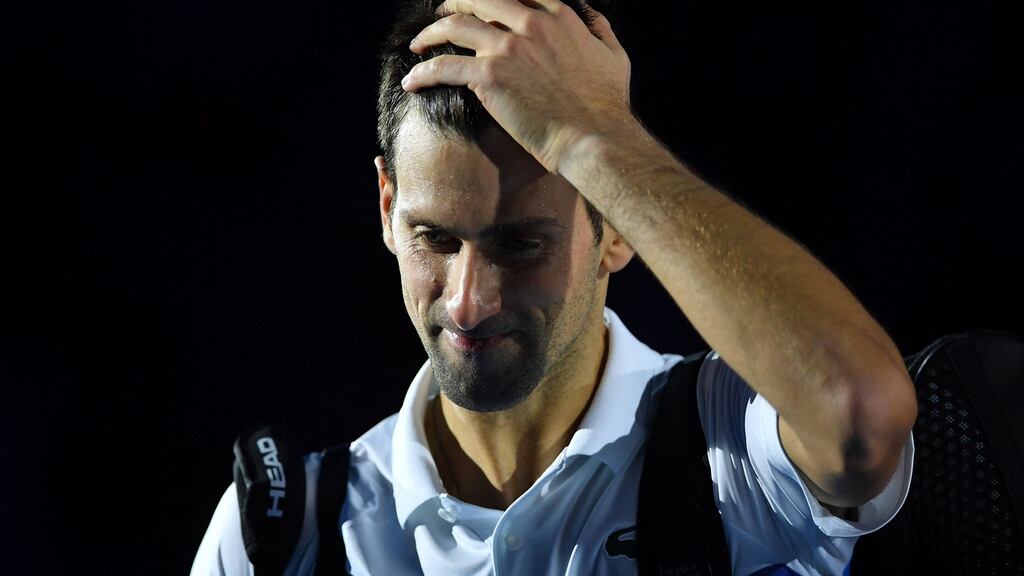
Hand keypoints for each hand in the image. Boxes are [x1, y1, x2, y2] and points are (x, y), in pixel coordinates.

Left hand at [403, 0, 631, 173]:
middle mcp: (531, 24)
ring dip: (431, 32)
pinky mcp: (490, 76)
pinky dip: (423, 73)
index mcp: (559, 17)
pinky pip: (444, 66)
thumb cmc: (607, 107)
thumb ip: (601, 31)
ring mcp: (508, 47)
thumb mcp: (614, 57)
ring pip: (455, 25)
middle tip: (441, 14)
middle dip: (456, 2)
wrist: (594, 138)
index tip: (479, 5)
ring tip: (418, 44)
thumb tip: (594, 19)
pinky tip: (412, 82)